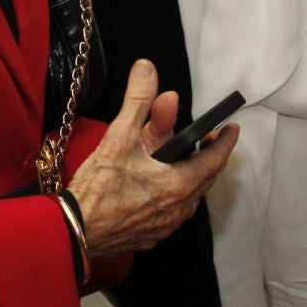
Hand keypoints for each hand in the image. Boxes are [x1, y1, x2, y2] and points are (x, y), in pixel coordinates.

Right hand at [69, 60, 236, 259]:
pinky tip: (158, 188)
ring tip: (183, 162)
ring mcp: (164, 227)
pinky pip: (171, 213)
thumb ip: (138, 101)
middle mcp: (178, 210)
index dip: (225, 142)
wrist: (74, 231)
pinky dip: (173, 196)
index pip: (214, 159)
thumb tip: (147, 69)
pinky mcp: (148, 237)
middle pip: (203, 179)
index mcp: (179, 184)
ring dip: (190, 177)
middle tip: (207, 141)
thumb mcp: (119, 136)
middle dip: (208, 157)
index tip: (232, 129)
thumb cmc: (98, 187)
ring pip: (188, 198)